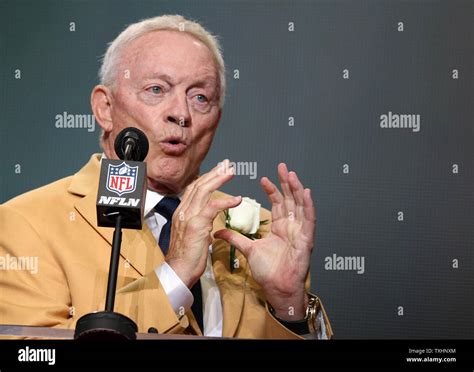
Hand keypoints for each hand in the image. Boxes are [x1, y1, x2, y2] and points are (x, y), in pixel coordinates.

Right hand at [165, 160, 241, 287]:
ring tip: (231, 172)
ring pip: (204, 191)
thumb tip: (207, 229)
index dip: (206, 178)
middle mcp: (183, 211)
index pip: (193, 189)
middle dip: (214, 173)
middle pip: (198, 185)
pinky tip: (237, 199)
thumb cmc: (186, 259)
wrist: (178, 272)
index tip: (217, 171)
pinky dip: (225, 201)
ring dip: (219, 179)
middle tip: (227, 164)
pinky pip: (212, 208)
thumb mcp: (192, 238)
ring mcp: (188, 217)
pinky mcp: (196, 225)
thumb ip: (199, 229)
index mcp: (182, 213)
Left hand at [214, 163, 314, 319]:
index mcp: (280, 227)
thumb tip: (218, 231)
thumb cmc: (268, 271)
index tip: (264, 178)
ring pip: (300, 205)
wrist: (276, 287)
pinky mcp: (307, 239)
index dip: (272, 190)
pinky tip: (306, 192)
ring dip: (297, 189)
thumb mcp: (248, 249)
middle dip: (286, 182)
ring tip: (291, 174)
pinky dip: (309, 206)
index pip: (277, 203)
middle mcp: (291, 226)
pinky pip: (309, 219)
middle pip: (290, 199)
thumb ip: (235, 237)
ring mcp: (300, 232)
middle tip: (282, 166)